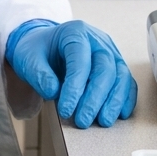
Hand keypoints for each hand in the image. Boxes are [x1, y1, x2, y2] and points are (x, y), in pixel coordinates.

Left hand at [5, 19, 137, 127]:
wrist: (46, 47)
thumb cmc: (39, 52)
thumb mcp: (29, 59)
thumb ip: (39, 74)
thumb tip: (54, 92)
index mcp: (75, 32)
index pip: (80, 60)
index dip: (75, 87)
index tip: (66, 110)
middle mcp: (97, 40)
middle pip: (105, 68)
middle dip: (95, 98)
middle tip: (82, 121)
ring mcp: (110, 51)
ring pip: (120, 75)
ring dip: (114, 101)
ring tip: (103, 122)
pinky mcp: (116, 65)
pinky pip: (127, 81)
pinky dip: (125, 98)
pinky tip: (121, 114)